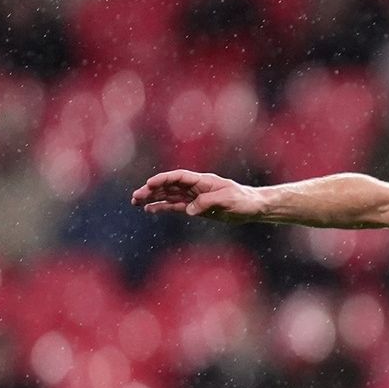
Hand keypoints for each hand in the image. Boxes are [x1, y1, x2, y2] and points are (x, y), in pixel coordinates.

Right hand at [131, 170, 264, 221]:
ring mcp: (194, 197)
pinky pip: (175, 206)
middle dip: (151, 190)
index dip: (163, 179)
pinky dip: (162, 207)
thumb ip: (207, 203)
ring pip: (168, 196)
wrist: (253, 207)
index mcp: (202, 181)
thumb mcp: (227, 200)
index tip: (150, 183)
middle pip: (169, 186)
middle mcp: (195, 187)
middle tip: (135, 197)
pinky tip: (150, 210)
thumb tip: (188, 210)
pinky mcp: (195, 208)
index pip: (178, 177)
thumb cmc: (242, 200)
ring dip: (153, 198)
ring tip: (136, 202)